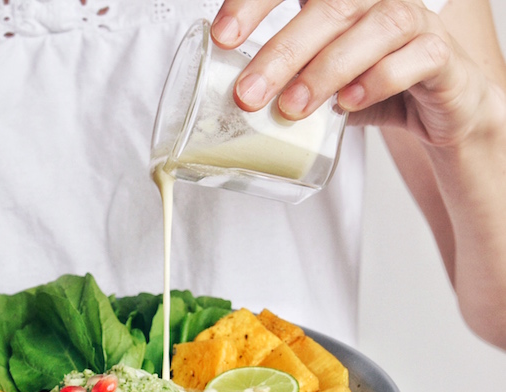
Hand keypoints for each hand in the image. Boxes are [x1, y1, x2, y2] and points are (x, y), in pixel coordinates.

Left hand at [212, 0, 500, 146]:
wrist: (440, 108)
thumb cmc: (371, 84)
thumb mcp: (316, 77)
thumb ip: (283, 76)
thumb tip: (228, 94)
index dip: (256, 3)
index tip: (223, 36)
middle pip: (330, 6)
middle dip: (281, 51)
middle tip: (248, 92)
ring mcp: (416, 19)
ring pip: (375, 29)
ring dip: (326, 71)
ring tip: (292, 108)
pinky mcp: (441, 54)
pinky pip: (415, 58)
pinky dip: (378, 80)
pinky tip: (348, 104)